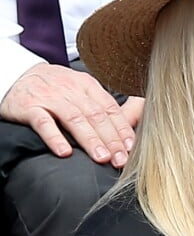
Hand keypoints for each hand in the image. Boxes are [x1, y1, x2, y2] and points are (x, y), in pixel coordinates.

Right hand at [0, 63, 139, 164]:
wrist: (14, 75)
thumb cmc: (54, 88)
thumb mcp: (82, 90)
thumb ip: (106, 106)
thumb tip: (138, 119)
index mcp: (87, 86)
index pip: (110, 109)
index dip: (122, 129)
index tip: (132, 148)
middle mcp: (71, 90)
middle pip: (96, 116)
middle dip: (111, 139)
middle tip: (121, 159)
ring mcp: (50, 98)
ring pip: (74, 119)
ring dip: (90, 140)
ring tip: (102, 158)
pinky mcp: (29, 107)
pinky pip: (43, 122)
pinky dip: (55, 138)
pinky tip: (65, 153)